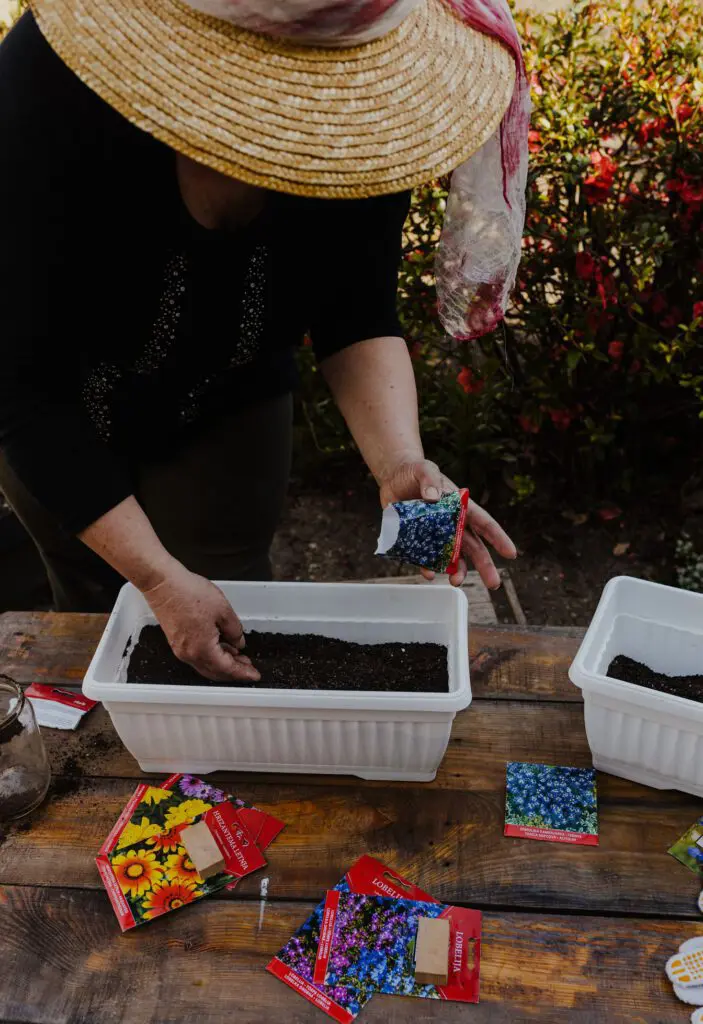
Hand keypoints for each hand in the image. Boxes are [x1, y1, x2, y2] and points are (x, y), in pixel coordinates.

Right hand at [141, 562, 259, 681]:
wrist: (162, 584)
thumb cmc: (189, 593)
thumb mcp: (223, 610)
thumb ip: (235, 631)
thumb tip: (239, 643)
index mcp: (202, 649)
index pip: (227, 668)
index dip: (243, 673)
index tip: (254, 675)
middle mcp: (189, 654)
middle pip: (215, 672)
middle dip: (234, 671)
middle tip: (248, 668)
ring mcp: (180, 649)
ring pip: (206, 665)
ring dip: (223, 664)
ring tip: (238, 656)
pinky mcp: (176, 641)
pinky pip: (197, 656)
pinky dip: (212, 656)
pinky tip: (221, 646)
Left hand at [379, 459, 516, 589]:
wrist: (394, 478)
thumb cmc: (415, 472)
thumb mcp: (424, 469)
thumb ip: (430, 480)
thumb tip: (433, 498)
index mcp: (461, 506)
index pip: (484, 523)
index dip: (498, 538)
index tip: (510, 553)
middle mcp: (453, 524)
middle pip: (474, 547)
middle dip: (485, 565)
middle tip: (494, 583)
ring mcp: (437, 534)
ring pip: (454, 557)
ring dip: (457, 570)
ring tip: (456, 582)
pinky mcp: (419, 540)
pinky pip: (426, 558)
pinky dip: (428, 567)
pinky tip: (428, 573)